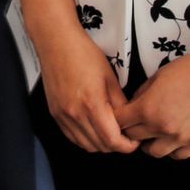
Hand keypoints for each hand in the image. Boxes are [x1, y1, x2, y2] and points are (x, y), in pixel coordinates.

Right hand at [34, 28, 137, 154]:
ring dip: (101, 144)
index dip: (127, 145)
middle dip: (116, 146)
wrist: (56, 43)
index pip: (112, 140)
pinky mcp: (55, 114)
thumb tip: (128, 121)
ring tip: (110, 133)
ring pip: (86, 145)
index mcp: (92, 104)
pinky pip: (72, 137)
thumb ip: (120, 103)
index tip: (134, 140)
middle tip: (126, 137)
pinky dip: (85, 139)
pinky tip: (93, 129)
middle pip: (100, 146)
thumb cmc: (84, 54)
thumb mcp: (110, 77)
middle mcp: (75, 114)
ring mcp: (62, 116)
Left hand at [117, 46, 189, 158]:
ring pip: (154, 152)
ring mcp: (180, 138)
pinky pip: (178, 156)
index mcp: (148, 109)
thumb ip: (143, 92)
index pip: (121, 122)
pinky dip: (171, 150)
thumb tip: (134, 103)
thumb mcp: (159, 75)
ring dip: (149, 143)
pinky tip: (172, 138)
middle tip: (134, 123)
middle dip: (130, 130)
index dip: (118, 118)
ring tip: (153, 132)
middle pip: (134, 138)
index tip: (120, 115)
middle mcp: (162, 127)